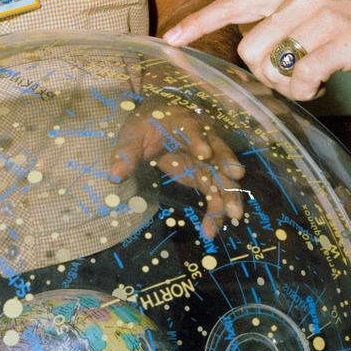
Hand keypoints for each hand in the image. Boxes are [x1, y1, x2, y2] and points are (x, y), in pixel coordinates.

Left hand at [108, 102, 244, 237]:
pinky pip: (216, 193)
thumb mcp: (132, 135)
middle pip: (218, 152)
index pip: (190, 128)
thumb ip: (126, 154)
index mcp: (180, 122)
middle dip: (227, 166)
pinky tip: (210, 230)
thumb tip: (115, 175)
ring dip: (229, 194)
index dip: (198, 139)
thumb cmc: (146, 125)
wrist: (159, 120)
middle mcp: (202, 138)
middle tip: (236, 179)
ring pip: (223, 176)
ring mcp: (208, 159)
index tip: (204, 153)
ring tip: (233, 216)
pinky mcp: (206, 175)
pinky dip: (216, 210)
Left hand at [164, 0, 350, 101]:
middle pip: (246, 48)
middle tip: (292, 80)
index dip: (199, 23)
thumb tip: (259, 50)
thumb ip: (290, 21)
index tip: (172, 40)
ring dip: (285, 86)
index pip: (233, 3)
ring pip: (269, 64)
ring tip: (311, 83)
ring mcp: (321, 18)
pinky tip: (324, 86)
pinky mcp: (342, 42)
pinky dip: (308, 91)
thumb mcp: (324, 5)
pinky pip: (302, 78)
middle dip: (262, 74)